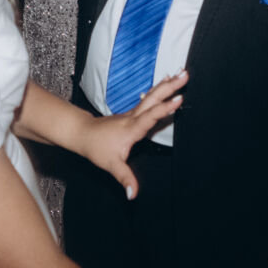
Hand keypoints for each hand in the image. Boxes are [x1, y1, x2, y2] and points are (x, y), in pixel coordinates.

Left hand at [78, 71, 186, 198]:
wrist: (83, 134)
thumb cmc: (96, 148)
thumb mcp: (111, 166)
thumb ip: (125, 178)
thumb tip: (133, 195)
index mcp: (132, 129)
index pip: (151, 116)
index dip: (165, 109)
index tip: (179, 99)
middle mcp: (134, 117)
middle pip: (154, 99)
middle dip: (170, 87)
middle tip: (185, 74)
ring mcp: (133, 113)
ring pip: (152, 96)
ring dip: (166, 84)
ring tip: (180, 72)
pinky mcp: (133, 114)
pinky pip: (149, 98)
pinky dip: (159, 89)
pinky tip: (165, 81)